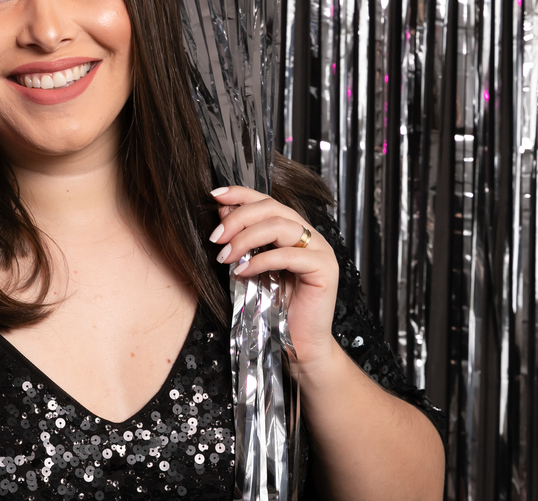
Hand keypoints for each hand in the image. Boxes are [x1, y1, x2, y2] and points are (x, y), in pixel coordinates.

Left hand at [208, 185, 338, 369]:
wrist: (296, 343)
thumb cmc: (272, 307)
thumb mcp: (249, 266)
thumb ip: (240, 240)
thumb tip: (221, 212)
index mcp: (293, 230)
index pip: (266, 200)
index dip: (240, 193)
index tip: (214, 195)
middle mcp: (309, 235)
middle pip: (272, 208)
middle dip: (238, 218)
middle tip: (215, 237)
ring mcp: (319, 249)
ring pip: (280, 226)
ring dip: (246, 238)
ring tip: (225, 256)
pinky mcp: (324, 268)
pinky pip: (288, 255)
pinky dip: (260, 261)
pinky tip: (242, 272)